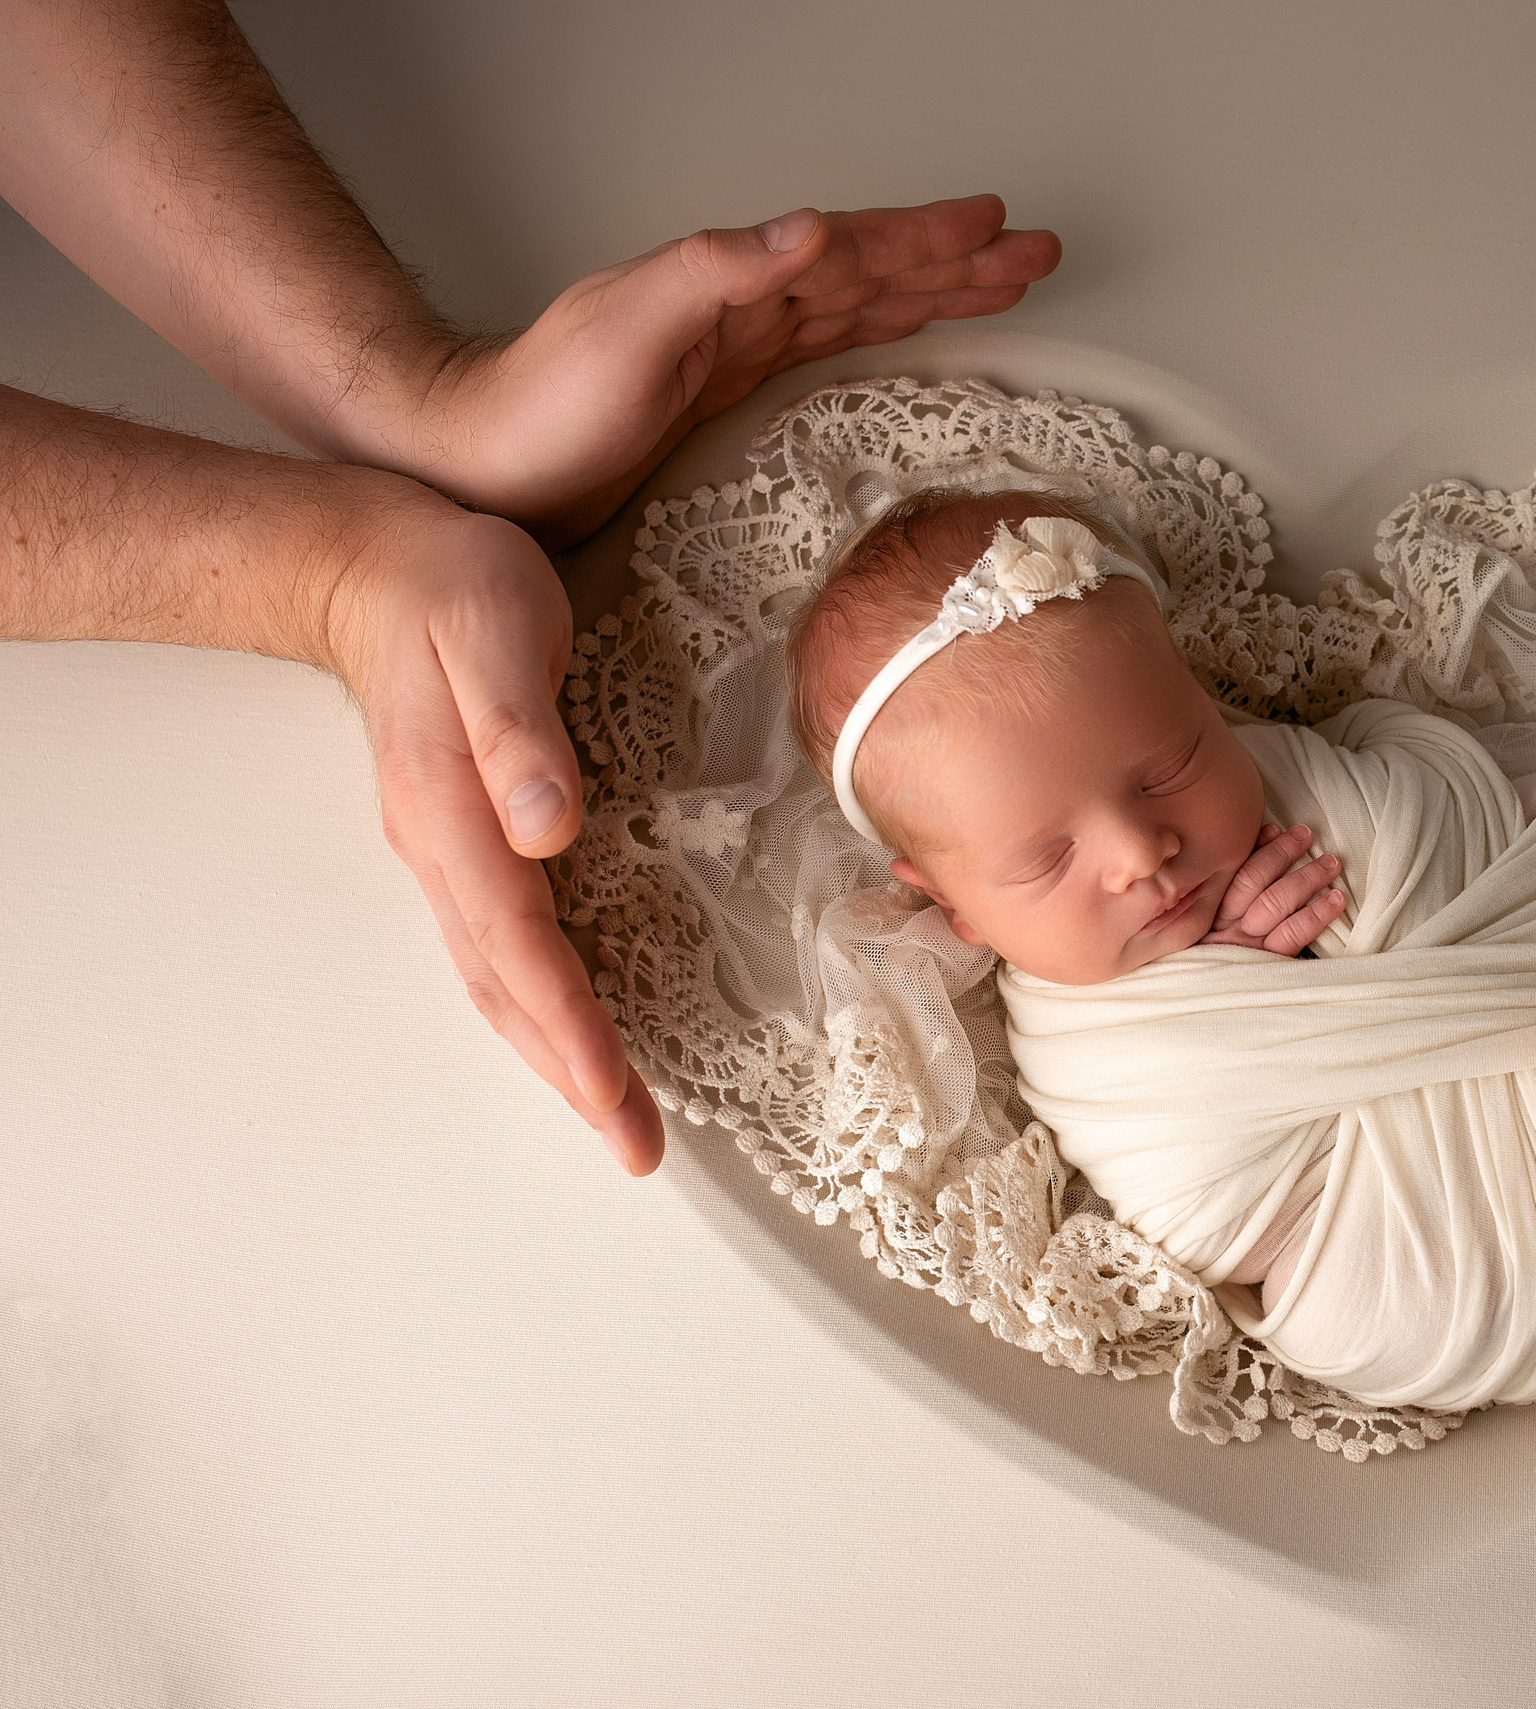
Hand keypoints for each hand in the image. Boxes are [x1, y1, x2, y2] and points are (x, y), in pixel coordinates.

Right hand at [325, 500, 664, 1173]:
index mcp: (452, 814)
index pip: (519, 946)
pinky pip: (506, 948)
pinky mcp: (471, 841)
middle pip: (508, 991)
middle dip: (572, 1076)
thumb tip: (550, 827)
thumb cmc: (452, 588)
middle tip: (636, 1150)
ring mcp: (451, 852)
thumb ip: (520, 730)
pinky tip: (576, 1031)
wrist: (375, 565)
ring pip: (501, 980)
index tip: (617, 1094)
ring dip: (556, 1054)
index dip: (571, 1026)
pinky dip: (542, 1006)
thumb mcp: (497, 633)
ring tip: (615, 1116)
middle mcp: (444, 852)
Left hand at [409, 196, 1061, 544]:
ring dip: (930, 292)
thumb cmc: (535, 401)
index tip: (1000, 230)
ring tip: (996, 282)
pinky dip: (874, 332)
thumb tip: (811, 229)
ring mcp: (732, 350)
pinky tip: (895, 329)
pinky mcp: (720, 395)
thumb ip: (719, 270)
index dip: (932, 241)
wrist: (474, 464)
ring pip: (858, 307)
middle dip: (958, 262)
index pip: (856, 253)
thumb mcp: (627, 320)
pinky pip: (824, 349)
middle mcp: (739, 309)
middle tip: (1031, 254)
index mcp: (731, 284)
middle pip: (874, 274)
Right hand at [1200, 823, 1346, 955]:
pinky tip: (1334, 901)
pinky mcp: (1264, 968)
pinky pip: (1292, 937)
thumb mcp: (1196, 934)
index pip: (1231, 872)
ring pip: (1276, 904)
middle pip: (1254, 881)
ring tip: (1331, 863)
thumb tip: (1255, 856)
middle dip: (1284, 854)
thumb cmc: (1201, 968)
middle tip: (1308, 834)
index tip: (1274, 829)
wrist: (1194, 1012)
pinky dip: (1315, 916)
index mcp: (1205, 914)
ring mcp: (1245, 948)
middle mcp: (1223, 928)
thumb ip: (1217, 903)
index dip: (1256, 849)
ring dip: (1306, 879)